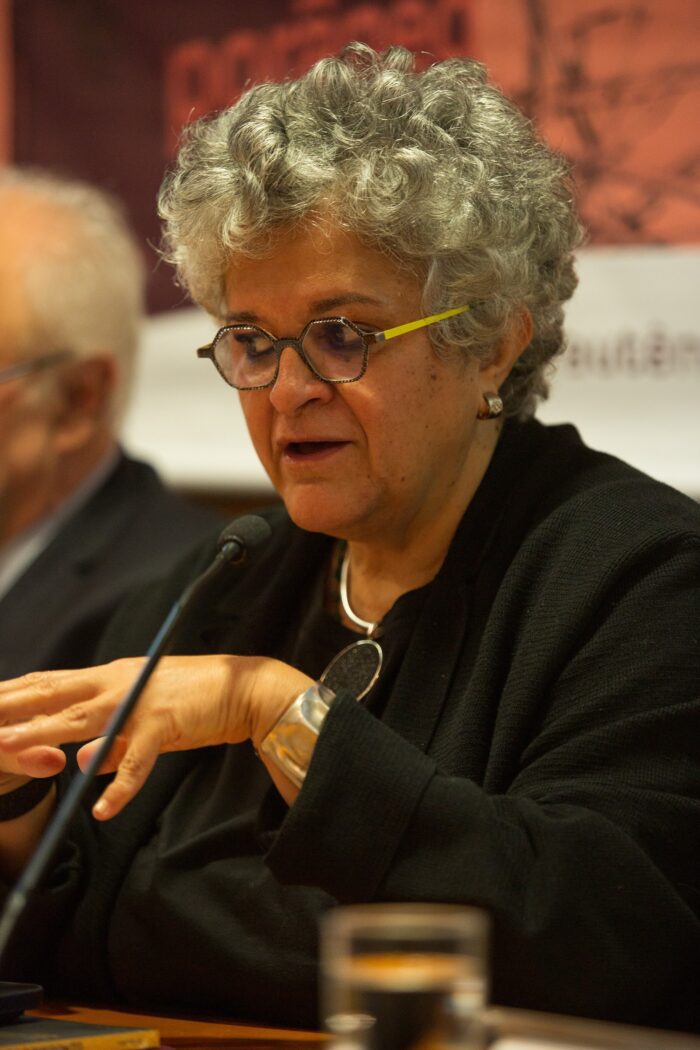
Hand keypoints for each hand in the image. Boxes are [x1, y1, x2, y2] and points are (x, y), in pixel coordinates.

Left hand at [0, 656, 312, 819]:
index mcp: (110, 678)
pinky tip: (103, 808)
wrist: (244, 688)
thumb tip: (80, 763)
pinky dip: (121, 784)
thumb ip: (113, 740)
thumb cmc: (194, 701)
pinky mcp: (166, 722)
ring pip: (83, 719)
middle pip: (53, 694)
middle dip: (11, 707)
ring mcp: (140, 701)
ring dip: (43, 734)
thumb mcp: (144, 719)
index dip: (14, 691)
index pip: (50, 682)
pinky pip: (138, 758)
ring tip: (8, 747)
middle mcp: (117, 683)